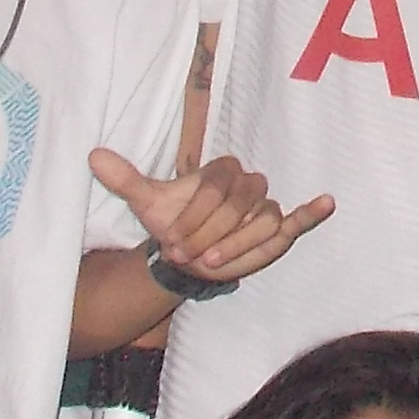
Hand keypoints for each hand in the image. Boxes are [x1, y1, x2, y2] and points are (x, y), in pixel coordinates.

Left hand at [94, 146, 334, 292]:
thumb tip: (93, 156)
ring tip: (213, 263)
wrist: (185, 251)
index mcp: (220, 170)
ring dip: (238, 246)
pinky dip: (311, 213)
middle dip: (211, 235)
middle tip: (189, 256)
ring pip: (261, 224)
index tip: (174, 243)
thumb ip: (125, 179)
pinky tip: (326, 202)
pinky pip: (297, 218)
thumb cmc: (172, 224)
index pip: (216, 189)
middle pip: (239, 206)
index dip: (195, 218)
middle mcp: (248, 183)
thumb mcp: (146, 203)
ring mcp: (265, 206)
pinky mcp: (277, 229)